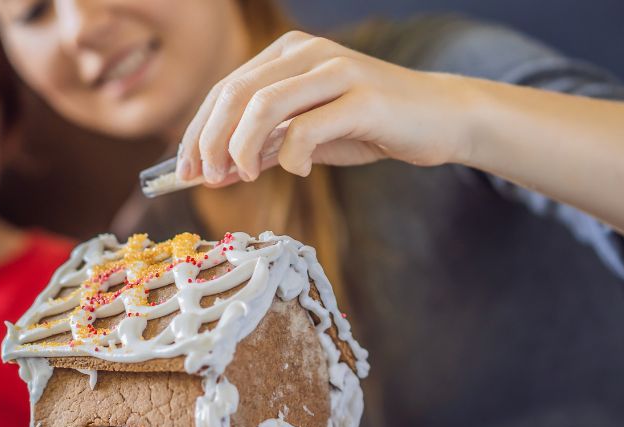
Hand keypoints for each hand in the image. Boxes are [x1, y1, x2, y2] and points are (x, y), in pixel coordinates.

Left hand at [177, 30, 476, 183]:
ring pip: (263, 105)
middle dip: (211, 141)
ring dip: (242, 148)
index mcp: (287, 53)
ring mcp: (335, 70)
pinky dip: (291, 156)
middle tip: (206, 178)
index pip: (224, 89)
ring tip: (243, 176)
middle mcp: (307, 52)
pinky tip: (297, 172)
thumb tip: (214, 171)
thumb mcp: (306, 135)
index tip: (185, 170)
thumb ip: (264, 146)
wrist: (439, 118)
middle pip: (235, 94)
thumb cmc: (368, 126)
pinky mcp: (362, 97)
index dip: (198, 131)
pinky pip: (307, 128)